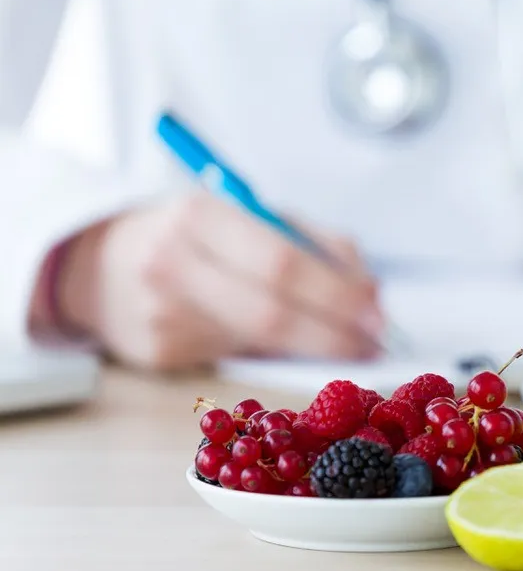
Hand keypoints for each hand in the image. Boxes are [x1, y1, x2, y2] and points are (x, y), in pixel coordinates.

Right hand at [52, 192, 383, 370]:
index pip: (281, 264)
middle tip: (376, 343)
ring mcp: (160, 316)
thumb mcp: (247, 213)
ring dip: (315, 349)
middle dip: (334, 334)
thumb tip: (368, 291)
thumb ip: (312, 242)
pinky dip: (277, 354)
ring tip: (352, 347)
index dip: (336, 293)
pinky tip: (294, 347)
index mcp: (199, 216)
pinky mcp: (158, 355)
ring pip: (258, 343)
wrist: (97, 265)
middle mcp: (173, 265)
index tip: (377, 310)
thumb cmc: (194, 234)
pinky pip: (237, 358)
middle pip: (271, 314)